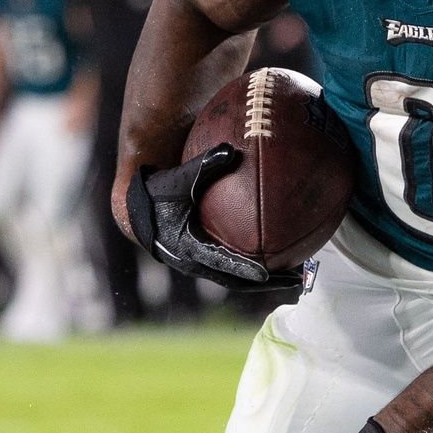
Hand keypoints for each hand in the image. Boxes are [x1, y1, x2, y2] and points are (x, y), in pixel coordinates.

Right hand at [123, 146, 303, 292]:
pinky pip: (232, 268)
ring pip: (236, 279)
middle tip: (295, 282)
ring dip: (264, 280)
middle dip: (266, 283)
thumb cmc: (159, 192)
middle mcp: (195, 261)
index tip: (266, 273)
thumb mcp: (179, 178)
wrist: (136, 210)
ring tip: (296, 277)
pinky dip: (254, 267)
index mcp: (188, 246)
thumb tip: (230, 149)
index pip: (221, 263)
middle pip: (235, 281)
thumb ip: (204, 165)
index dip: (242, 270)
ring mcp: (199, 264)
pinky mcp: (203, 260)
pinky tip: (279, 257)